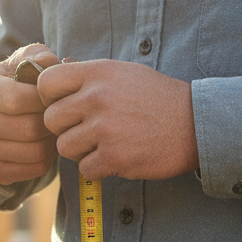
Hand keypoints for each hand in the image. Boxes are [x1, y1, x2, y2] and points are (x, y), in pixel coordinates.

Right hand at [0, 44, 58, 184]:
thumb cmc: (11, 85)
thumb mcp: (19, 64)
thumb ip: (36, 56)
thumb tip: (49, 61)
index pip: (19, 99)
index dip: (45, 99)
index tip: (53, 96)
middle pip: (30, 128)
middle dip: (51, 122)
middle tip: (59, 116)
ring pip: (35, 151)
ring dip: (52, 141)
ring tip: (52, 129)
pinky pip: (35, 169)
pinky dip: (47, 158)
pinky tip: (43, 144)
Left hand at [38, 60, 199, 180]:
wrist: (195, 123)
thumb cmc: (158, 98)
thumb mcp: (124, 73)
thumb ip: (90, 77)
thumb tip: (51, 83)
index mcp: (97, 73)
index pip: (46, 83)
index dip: (50, 98)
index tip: (66, 106)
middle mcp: (97, 98)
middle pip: (50, 119)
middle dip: (66, 128)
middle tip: (87, 131)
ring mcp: (105, 129)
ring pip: (64, 147)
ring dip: (80, 150)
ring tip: (103, 145)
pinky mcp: (115, 157)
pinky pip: (85, 169)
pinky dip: (98, 168)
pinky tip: (116, 158)